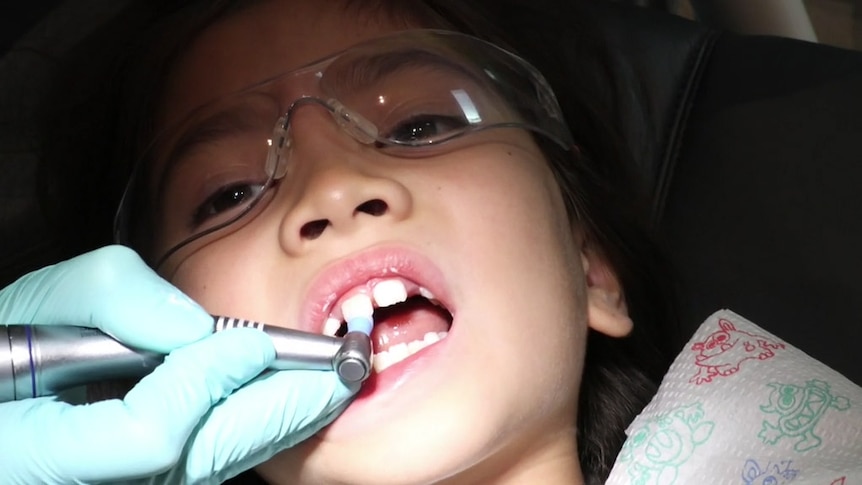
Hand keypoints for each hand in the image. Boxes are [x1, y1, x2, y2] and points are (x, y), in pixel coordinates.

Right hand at [0, 246, 356, 483]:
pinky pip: (210, 460)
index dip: (204, 385)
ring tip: (333, 379)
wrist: (6, 404)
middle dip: (284, 410)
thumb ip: (109, 295)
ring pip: (215, 466)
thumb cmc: (4, 353)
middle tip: (344, 369)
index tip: (252, 342)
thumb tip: (191, 324)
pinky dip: (256, 424)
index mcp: (39, 451)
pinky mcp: (147, 479)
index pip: (149, 435)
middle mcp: (89, 483)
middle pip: (203, 461)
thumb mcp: (35, 305)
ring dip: (281, 419)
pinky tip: (288, 395)